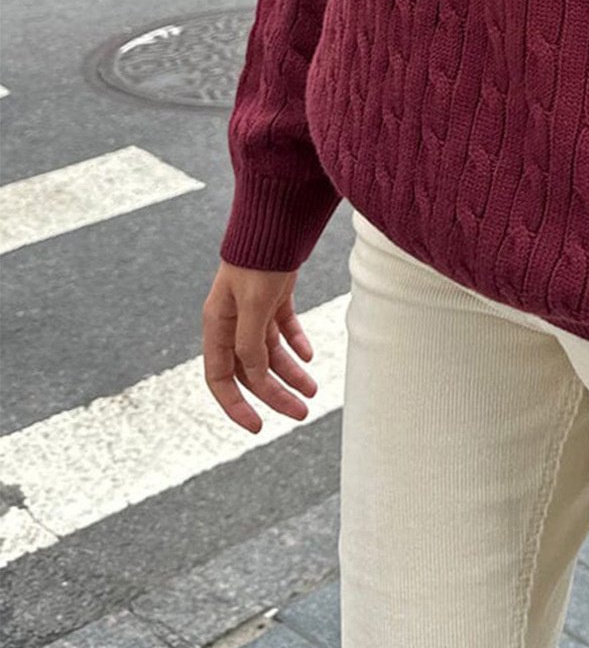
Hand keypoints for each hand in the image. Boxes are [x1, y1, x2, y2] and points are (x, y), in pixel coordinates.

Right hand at [203, 262, 317, 432]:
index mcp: (217, 324)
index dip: (236, 405)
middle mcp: (231, 320)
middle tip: (302, 411)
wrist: (276, 219)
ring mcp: (252, 309)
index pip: (220, 378)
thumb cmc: (259, 260)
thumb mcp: (254, 306)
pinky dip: (296, 344)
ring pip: (269, 353)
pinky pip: (283, 330)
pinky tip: (310, 356)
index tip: (257, 428)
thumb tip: (254, 377)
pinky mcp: (272, 297)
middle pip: (250, 370)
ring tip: (313, 390)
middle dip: (275, 394)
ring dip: (290, 372)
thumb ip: (250, 344)